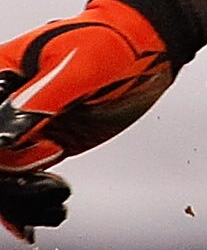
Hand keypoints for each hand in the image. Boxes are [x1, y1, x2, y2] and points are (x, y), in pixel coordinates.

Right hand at [0, 0, 178, 242]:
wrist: (149, 43)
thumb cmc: (114, 41)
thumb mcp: (79, 66)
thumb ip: (39, 101)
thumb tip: (3, 136)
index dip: (0, 152)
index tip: (23, 159)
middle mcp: (2, 107)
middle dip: (8, 181)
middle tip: (45, 182)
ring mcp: (20, 129)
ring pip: (1, 175)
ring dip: (18, 199)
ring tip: (56, 198)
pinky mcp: (40, 145)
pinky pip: (20, 180)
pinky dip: (29, 202)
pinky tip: (54, 208)